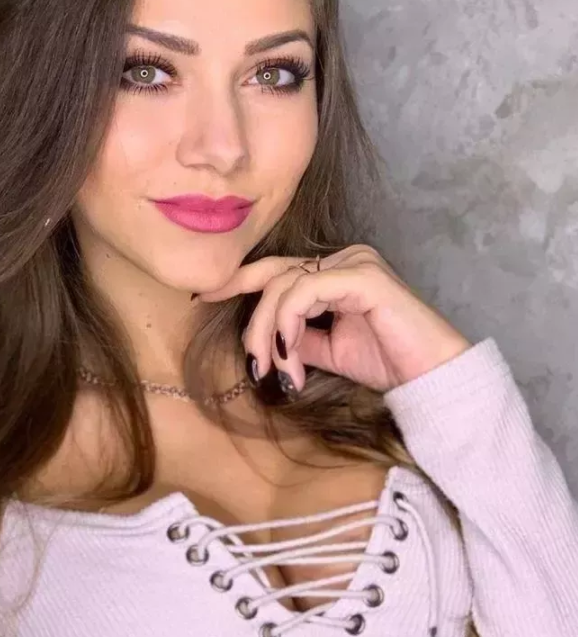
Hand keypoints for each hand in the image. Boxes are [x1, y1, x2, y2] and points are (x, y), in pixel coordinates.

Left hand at [196, 244, 471, 393]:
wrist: (431, 378)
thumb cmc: (386, 363)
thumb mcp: (326, 349)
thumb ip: (295, 335)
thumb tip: (264, 339)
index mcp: (333, 271)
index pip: (276, 269)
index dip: (237, 281)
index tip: (204, 299)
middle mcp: (342, 258)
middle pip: (274, 277)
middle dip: (254, 321)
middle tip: (253, 364)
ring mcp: (354, 262)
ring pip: (285, 285)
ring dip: (271, 333)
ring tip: (279, 371)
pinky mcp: (362, 275)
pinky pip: (307, 291)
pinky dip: (289, 323)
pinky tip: (292, 354)